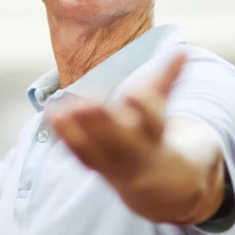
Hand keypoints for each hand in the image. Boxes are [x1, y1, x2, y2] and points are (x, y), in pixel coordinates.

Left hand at [49, 52, 186, 183]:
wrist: (159, 184)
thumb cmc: (158, 134)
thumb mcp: (166, 108)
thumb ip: (169, 79)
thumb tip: (182, 50)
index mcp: (158, 137)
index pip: (153, 122)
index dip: (144, 108)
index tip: (132, 93)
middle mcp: (137, 155)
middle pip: (122, 144)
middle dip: (105, 125)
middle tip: (88, 103)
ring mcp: (114, 165)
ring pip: (96, 154)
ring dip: (77, 133)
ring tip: (60, 110)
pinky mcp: (95, 167)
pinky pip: (78, 155)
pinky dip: (64, 138)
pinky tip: (52, 116)